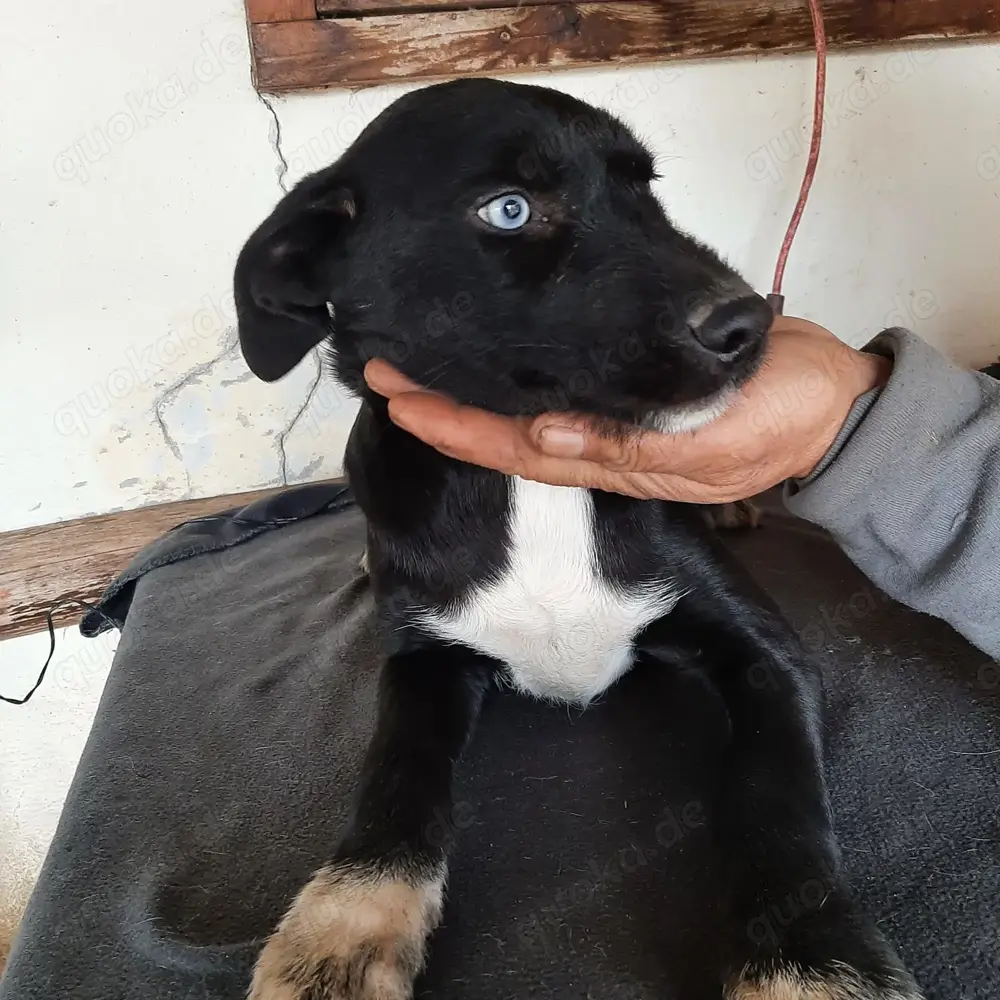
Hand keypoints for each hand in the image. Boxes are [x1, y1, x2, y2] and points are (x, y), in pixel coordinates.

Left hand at [363, 316, 890, 503]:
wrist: (834, 408)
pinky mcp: (637, 391)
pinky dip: (525, 377)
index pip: (515, 445)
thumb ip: (633, 444)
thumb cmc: (783, 419)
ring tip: (424, 356)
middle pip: (509, 428)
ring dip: (477, 388)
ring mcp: (618, 423)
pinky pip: (568, 389)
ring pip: (531, 408)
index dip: (454, 424)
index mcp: (617, 462)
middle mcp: (603, 446)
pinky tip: (500, 357)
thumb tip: (549, 435)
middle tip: (385, 367)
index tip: (398, 396)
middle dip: (446, 404)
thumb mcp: (716, 438)